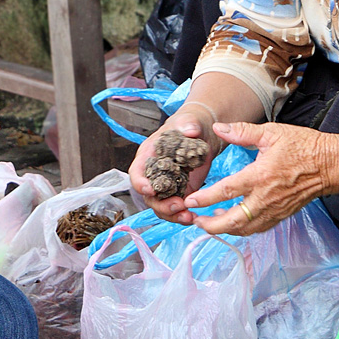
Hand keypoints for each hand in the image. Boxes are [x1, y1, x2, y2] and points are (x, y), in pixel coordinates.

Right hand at [128, 102, 218, 224]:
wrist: (202, 133)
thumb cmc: (189, 124)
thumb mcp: (188, 121)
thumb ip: (188, 124)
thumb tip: (190, 129)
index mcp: (148, 156)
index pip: (136, 173)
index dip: (139, 183)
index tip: (150, 190)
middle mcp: (153, 173)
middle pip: (148, 196)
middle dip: (161, 205)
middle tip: (179, 206)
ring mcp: (166, 185)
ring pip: (161, 207)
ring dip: (172, 215)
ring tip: (189, 217)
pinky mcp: (180, 192)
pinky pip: (176, 209)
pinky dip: (182, 216)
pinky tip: (194, 217)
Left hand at [186, 121, 332, 234]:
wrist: (331, 165)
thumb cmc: (303, 146)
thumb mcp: (271, 132)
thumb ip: (242, 132)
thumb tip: (218, 128)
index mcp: (260, 176)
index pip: (227, 190)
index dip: (206, 198)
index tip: (190, 201)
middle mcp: (266, 197)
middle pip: (234, 220)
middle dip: (212, 224)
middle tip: (195, 221)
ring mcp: (275, 209)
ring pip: (246, 228)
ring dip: (225, 229)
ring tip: (209, 224)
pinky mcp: (282, 214)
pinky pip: (259, 228)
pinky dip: (243, 229)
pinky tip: (233, 223)